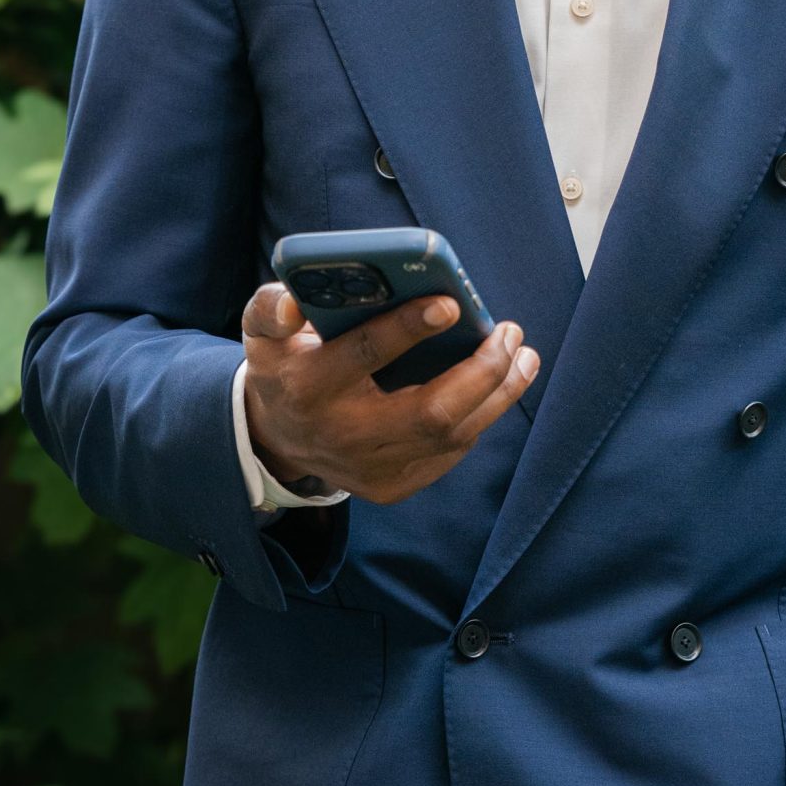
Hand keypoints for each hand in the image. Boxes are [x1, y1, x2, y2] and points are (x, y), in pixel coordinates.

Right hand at [239, 282, 539, 505]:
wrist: (277, 438)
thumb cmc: (284, 366)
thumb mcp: (263, 334)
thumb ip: (271, 308)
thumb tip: (293, 299)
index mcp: (309, 387)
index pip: (364, 356)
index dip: (408, 330)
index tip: (450, 304)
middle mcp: (343, 434)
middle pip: (430, 411)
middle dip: (482, 372)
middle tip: (510, 332)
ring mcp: (371, 468)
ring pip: (453, 435)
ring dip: (498, 394)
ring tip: (522, 355)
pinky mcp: (392, 486)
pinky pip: (450, 452)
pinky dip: (479, 416)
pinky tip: (497, 385)